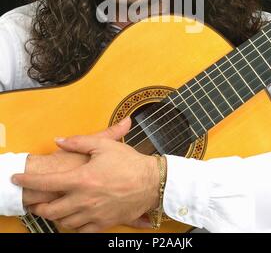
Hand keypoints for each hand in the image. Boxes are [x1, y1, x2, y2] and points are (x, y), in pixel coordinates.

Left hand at [13, 117, 158, 231]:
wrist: (151, 182)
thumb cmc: (128, 161)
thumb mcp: (103, 145)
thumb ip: (78, 142)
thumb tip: (59, 141)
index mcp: (82, 179)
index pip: (47, 182)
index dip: (28, 180)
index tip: (18, 178)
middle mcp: (84, 200)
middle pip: (51, 209)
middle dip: (38, 206)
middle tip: (34, 201)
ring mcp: (93, 214)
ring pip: (63, 222)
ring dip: (53, 216)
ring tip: (51, 209)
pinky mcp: (103, 223)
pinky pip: (81, 231)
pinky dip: (71, 226)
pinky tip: (71, 219)